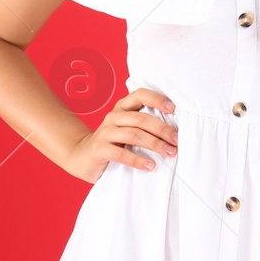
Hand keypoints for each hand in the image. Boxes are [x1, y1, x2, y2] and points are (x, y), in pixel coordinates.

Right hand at [63, 88, 177, 183]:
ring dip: (155, 144)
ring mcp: (104, 132)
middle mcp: (113, 116)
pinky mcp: (99, 149)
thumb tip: (174, 131)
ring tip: (169, 153)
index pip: (140, 95)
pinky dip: (137, 160)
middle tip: (177, 141)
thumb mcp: (126, 129)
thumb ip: (143, 126)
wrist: (82, 157)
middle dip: (162, 129)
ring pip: (133, 135)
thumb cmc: (113, 143)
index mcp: (122, 108)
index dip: (157, 99)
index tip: (173, 109)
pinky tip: (150, 166)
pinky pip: (121, 153)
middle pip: (141, 119)